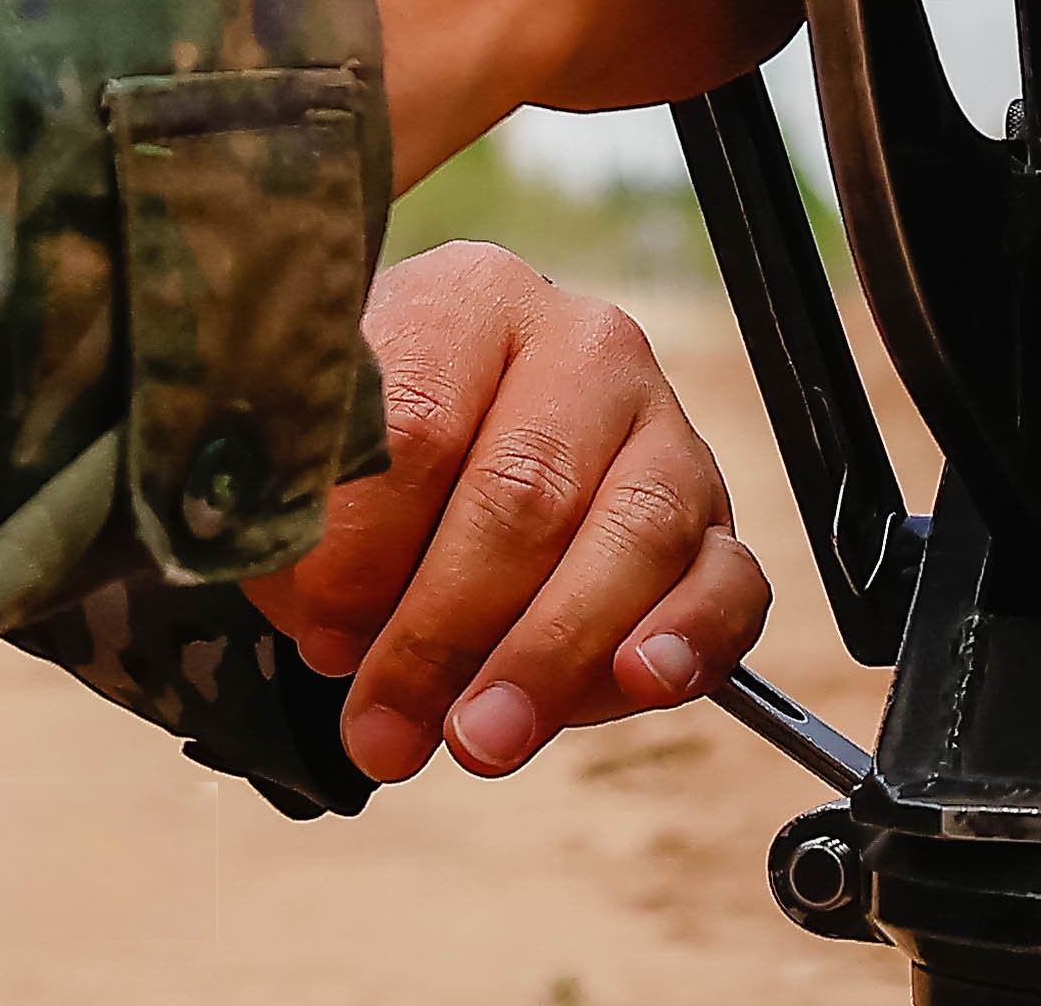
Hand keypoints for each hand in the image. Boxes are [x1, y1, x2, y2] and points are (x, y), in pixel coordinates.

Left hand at [247, 242, 770, 781]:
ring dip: (550, 656)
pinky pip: (727, 582)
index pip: (419, 425)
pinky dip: (690, 638)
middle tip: (385, 729)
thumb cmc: (366, 475)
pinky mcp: (717, 520)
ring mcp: (665, 430)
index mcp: (470, 299)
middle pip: (526, 490)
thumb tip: (331, 624)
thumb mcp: (313, 479)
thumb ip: (313, 528)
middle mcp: (584, 345)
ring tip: (480, 741)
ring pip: (630, 537)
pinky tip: (641, 681)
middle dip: (447, 630)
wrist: (442, 477)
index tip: (320, 633)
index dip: (365, 548)